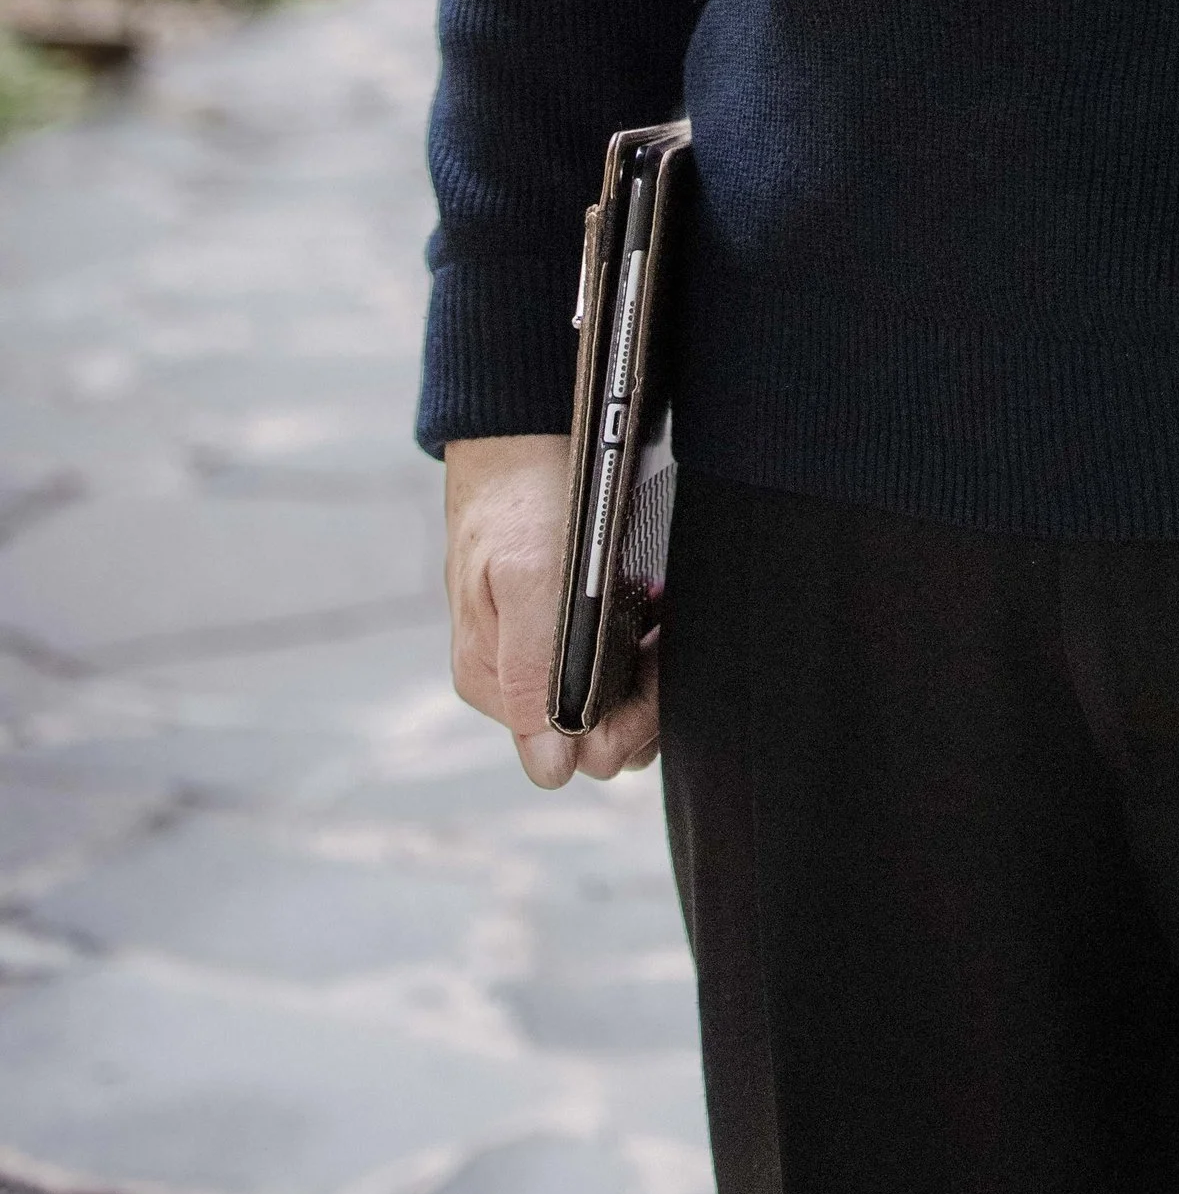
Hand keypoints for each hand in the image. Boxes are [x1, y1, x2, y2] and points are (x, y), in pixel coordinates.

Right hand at [443, 433, 660, 787]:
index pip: (581, 750)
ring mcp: (547, 651)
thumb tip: (551, 770)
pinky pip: (624, 659)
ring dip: (654, 661)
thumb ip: (536, 670)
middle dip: (650, 686)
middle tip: (667, 621)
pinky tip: (655, 596)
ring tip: (661, 603)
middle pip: (606, 731)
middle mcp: (519, 678)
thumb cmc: (523, 492)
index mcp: (495, 681)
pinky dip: (649, 633)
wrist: (528, 423)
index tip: (657, 654)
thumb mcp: (526, 574)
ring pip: (621, 698)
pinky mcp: (573, 623)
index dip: (632, 715)